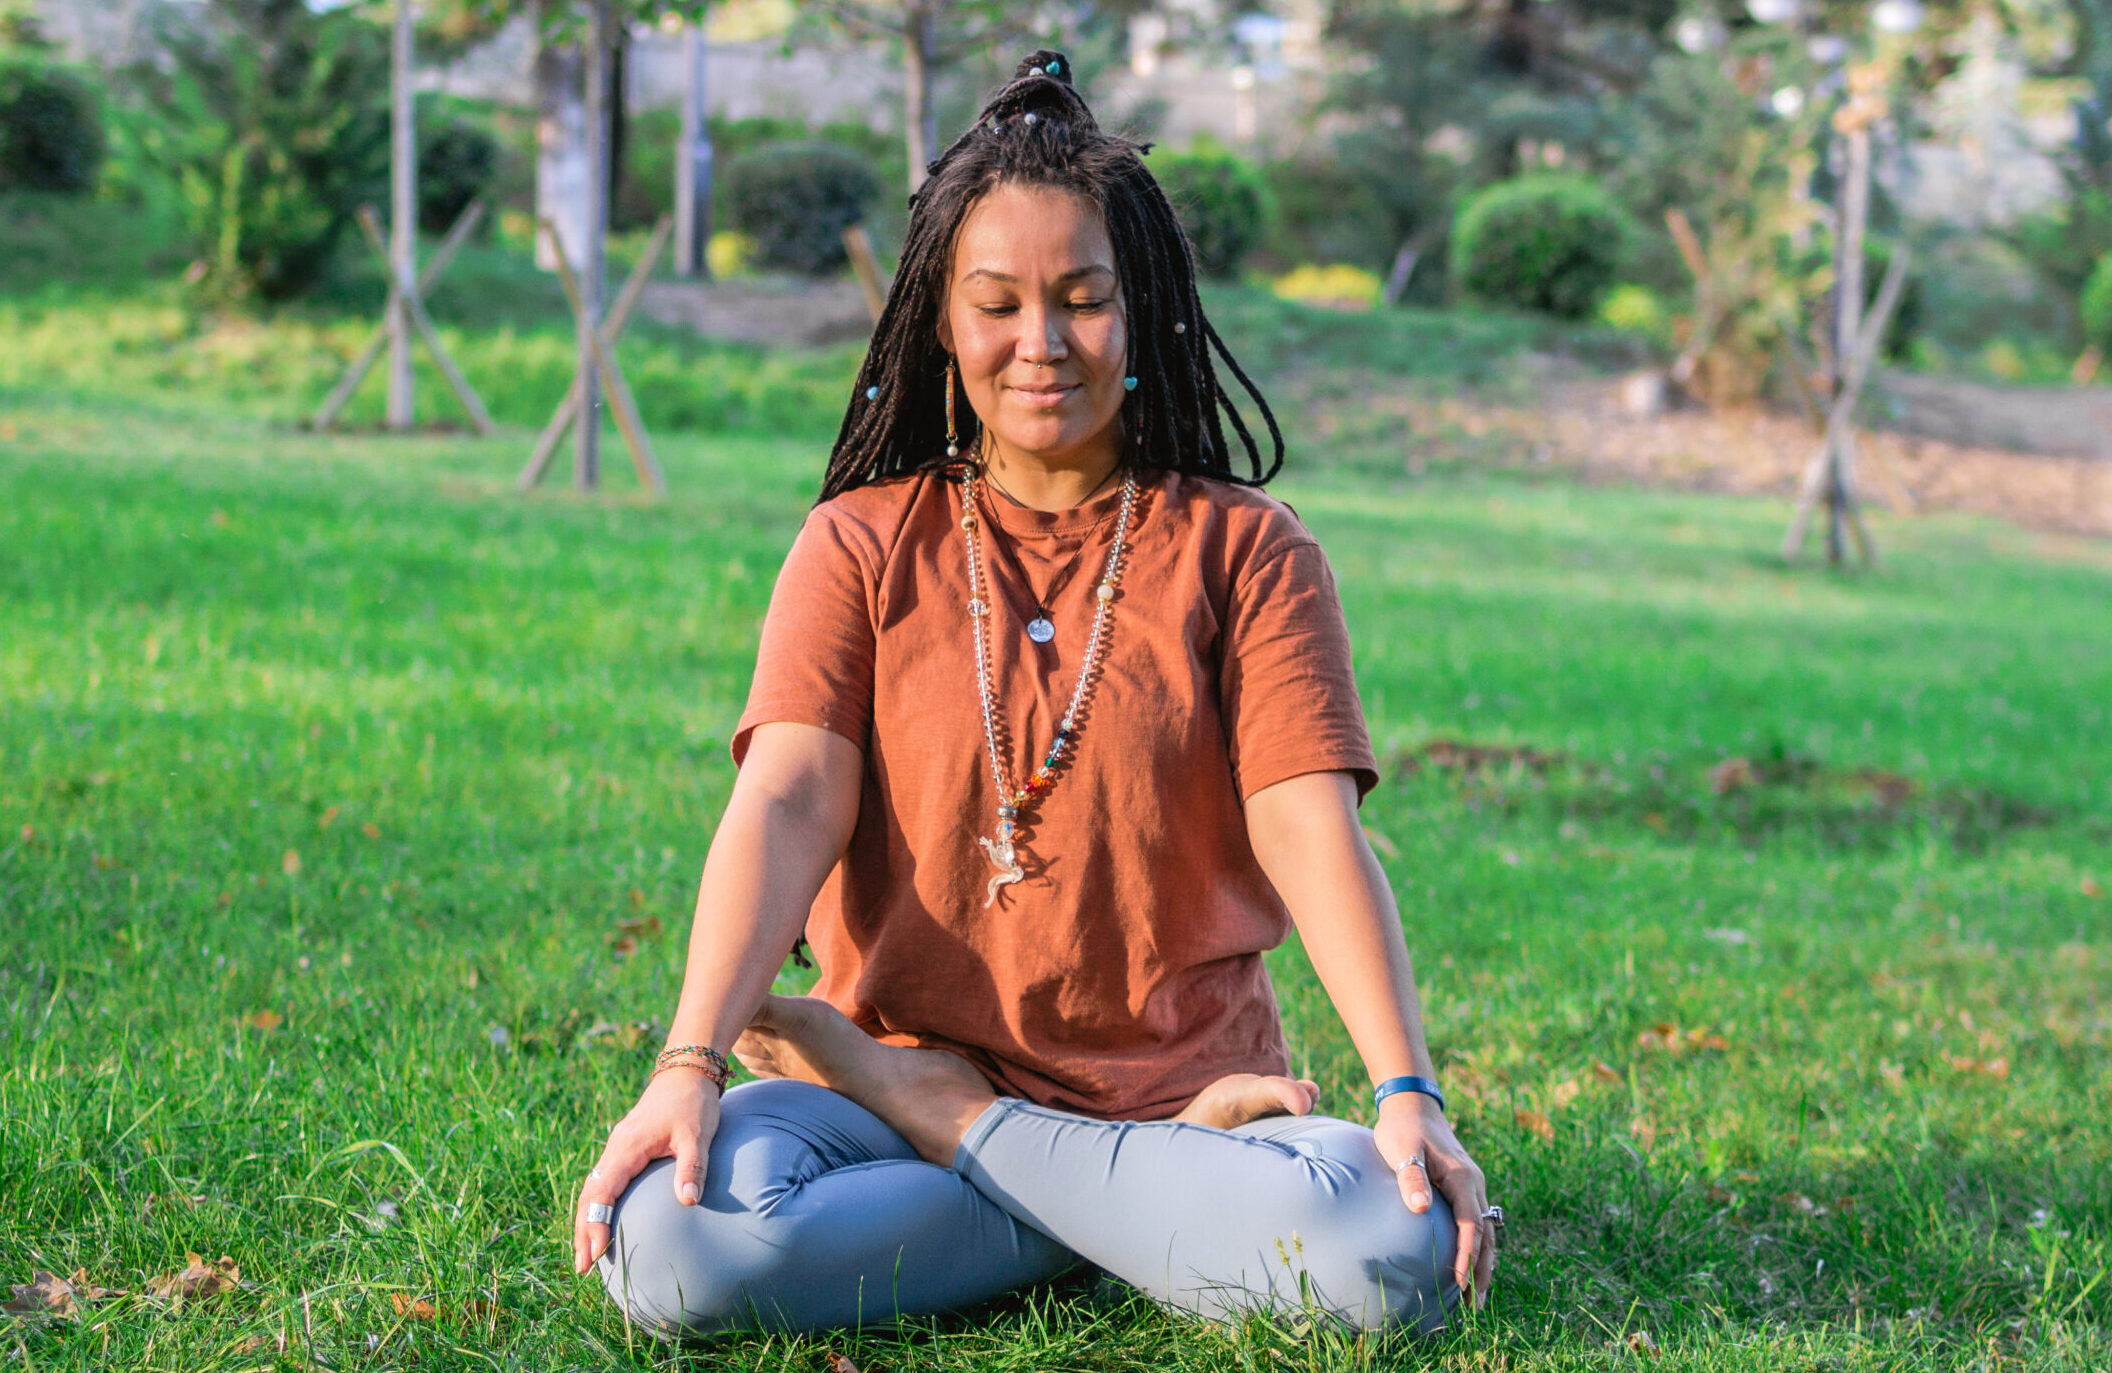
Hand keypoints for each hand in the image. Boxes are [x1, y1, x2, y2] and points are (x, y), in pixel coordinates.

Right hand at [571, 1066, 722, 1273]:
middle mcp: (615, 1149)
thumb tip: (689, 1201)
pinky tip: (602, 1223)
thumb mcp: (697, 1134)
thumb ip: (692, 1166)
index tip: (596, 1253)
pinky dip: (598, 1206)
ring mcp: (617, 1148)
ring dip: (587, 1220)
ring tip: (587, 1254)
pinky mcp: (625, 1149)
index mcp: (627, 1147)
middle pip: (589, 1195)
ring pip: (593, 1190)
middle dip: (583, 1231)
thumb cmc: (693, 1103)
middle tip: (582, 1267)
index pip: (602, 1192)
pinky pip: (604, 1182)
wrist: (687, 1073)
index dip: (596, 1224)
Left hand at [1374, 1092, 1494, 1306]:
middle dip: (1482, 1271)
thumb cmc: (1402, 1129)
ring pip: (1485, 1232)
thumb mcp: (1402, 1148)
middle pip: (1485, 1235)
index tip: (1459, 1283)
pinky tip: (1468, 1266)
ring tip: (1476, 1297)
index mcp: (1461, 1178)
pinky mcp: (1463, 1189)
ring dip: (1483, 1264)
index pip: (1470, 1225)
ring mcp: (1472, 1187)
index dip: (1466, 1255)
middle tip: (1476, 1306)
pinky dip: (1477, 1248)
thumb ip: (1410, 1177)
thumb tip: (1420, 1210)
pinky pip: (1477, 1224)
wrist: (1412, 1106)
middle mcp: (1473, 1185)